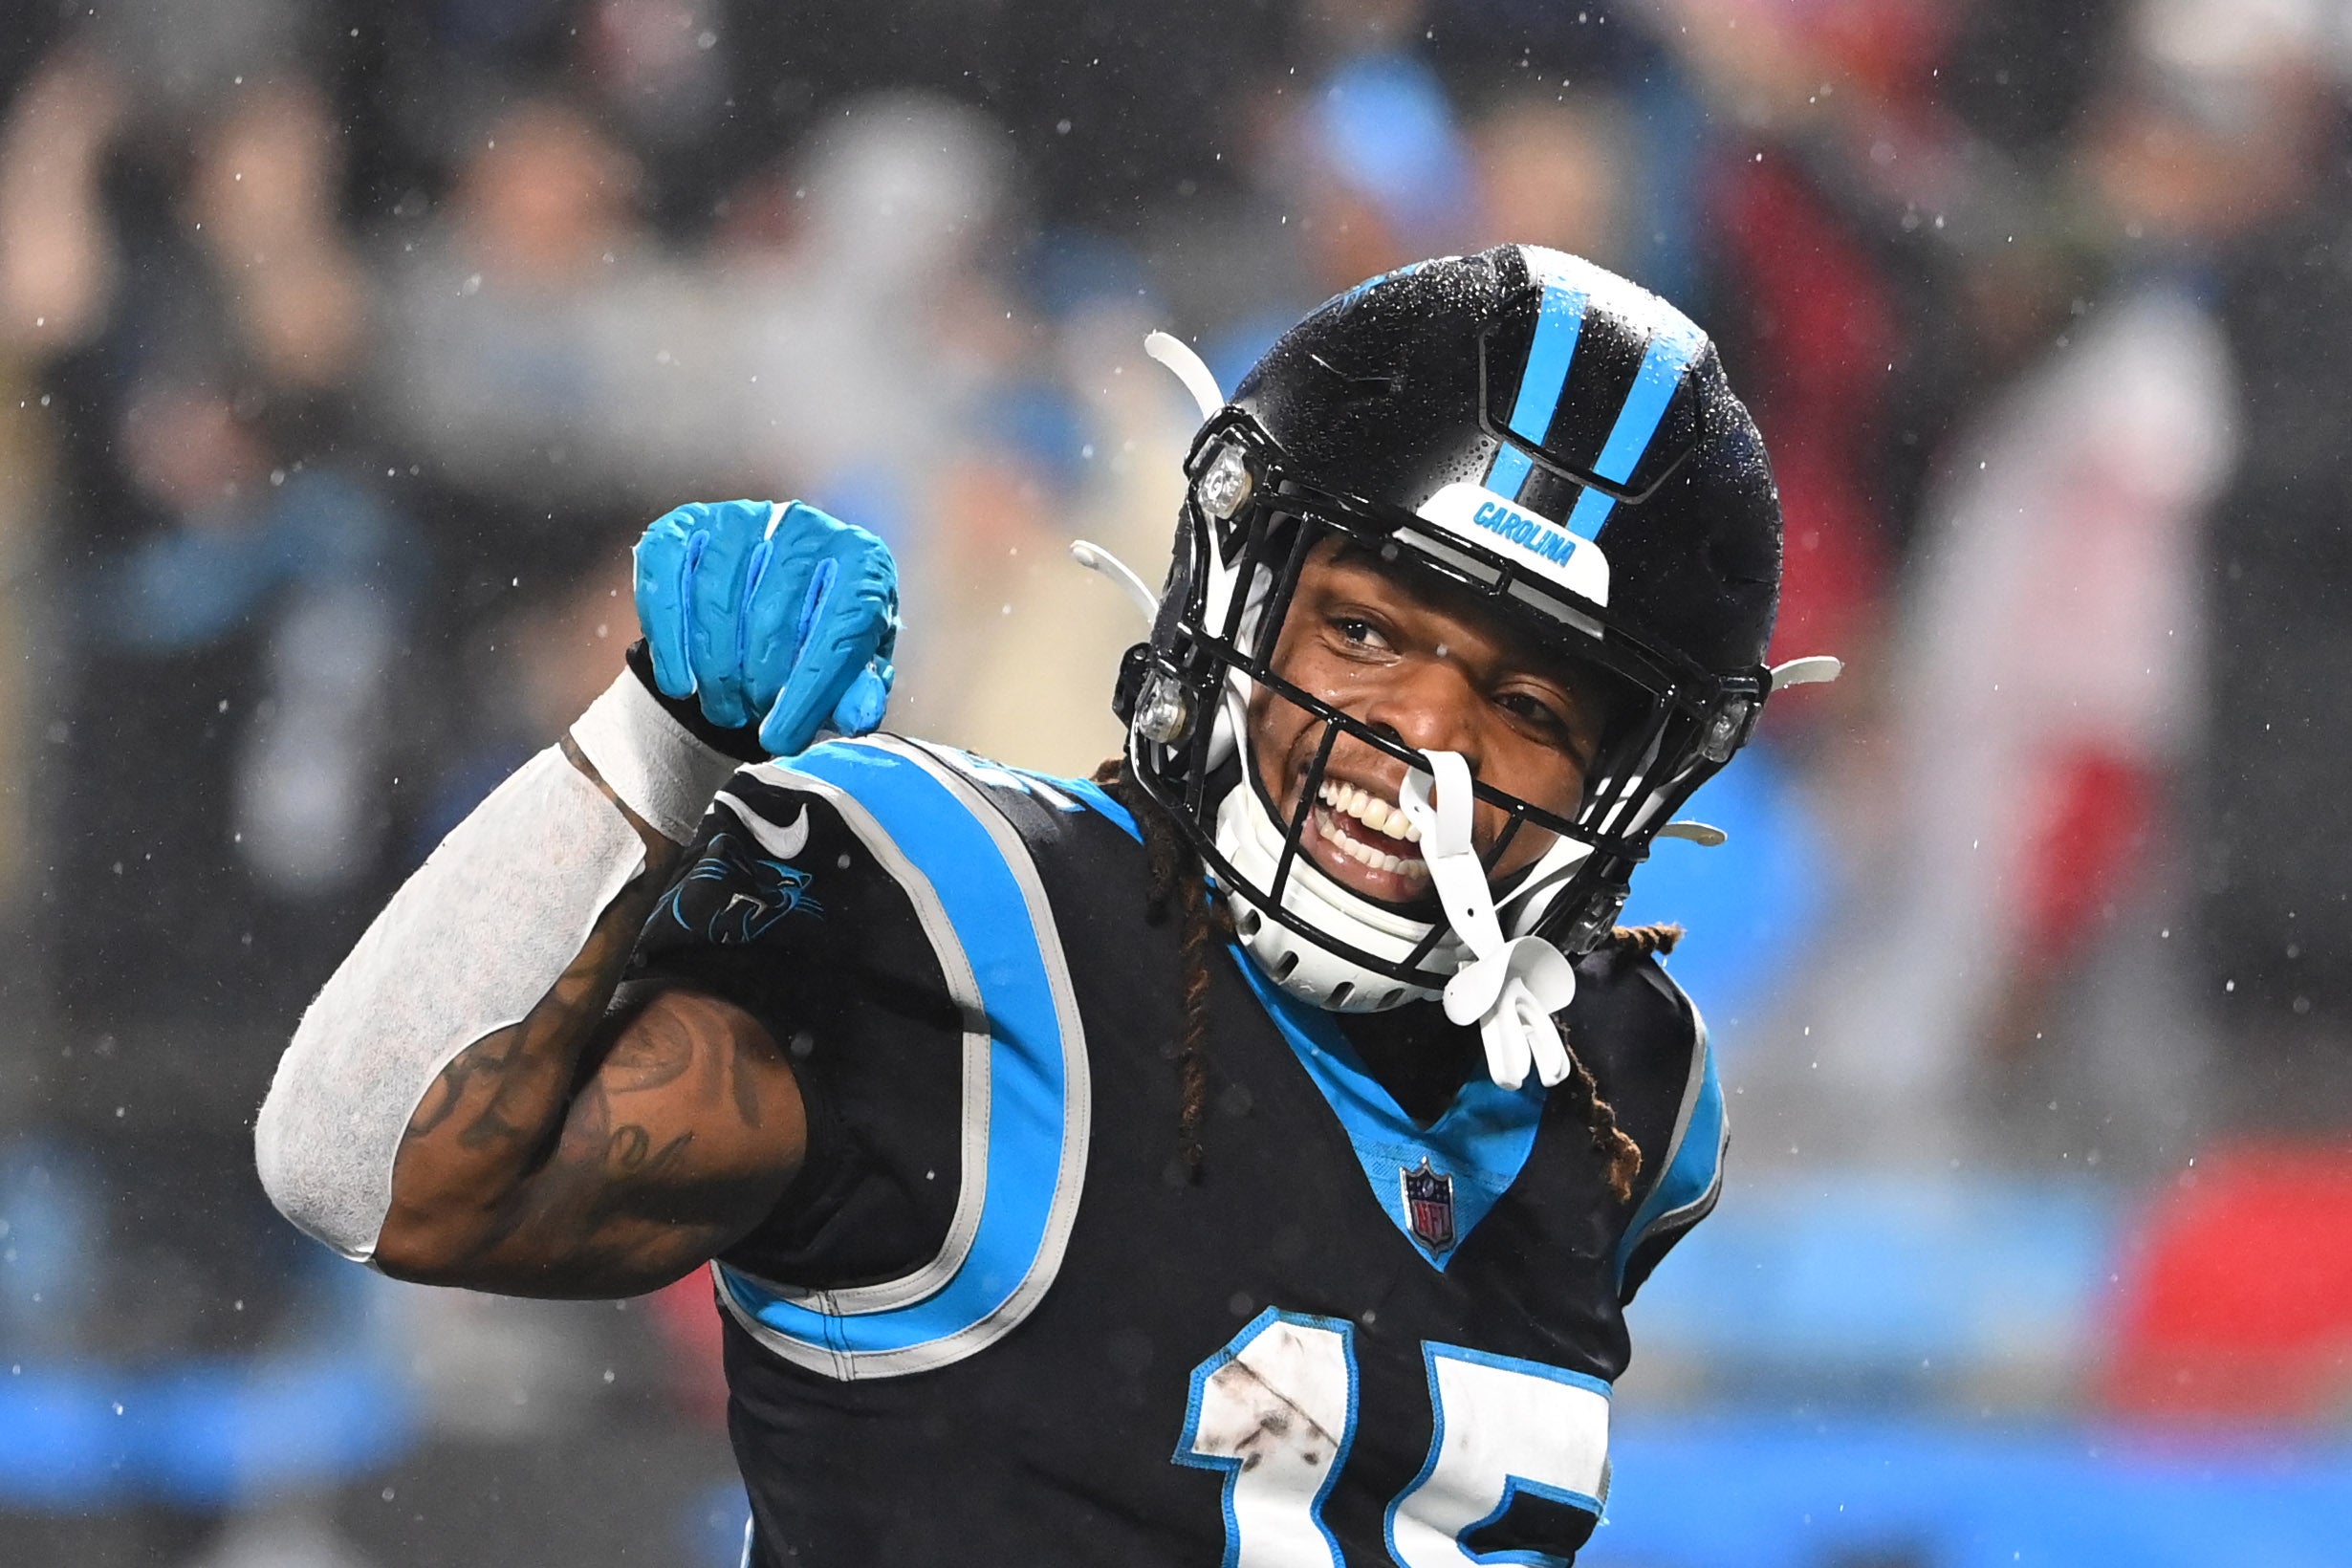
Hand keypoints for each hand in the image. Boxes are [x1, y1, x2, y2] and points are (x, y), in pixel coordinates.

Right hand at [633, 500, 898, 756]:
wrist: (771, 600)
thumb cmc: (821, 642)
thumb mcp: (851, 670)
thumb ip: (857, 693)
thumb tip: (858, 717)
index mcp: (862, 561)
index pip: (840, 627)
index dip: (807, 693)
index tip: (782, 740)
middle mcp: (805, 527)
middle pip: (773, 616)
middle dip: (756, 685)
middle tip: (750, 720)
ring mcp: (743, 519)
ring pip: (717, 602)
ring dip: (714, 672)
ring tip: (722, 709)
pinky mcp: (686, 525)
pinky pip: (668, 582)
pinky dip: (670, 641)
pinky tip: (679, 683)